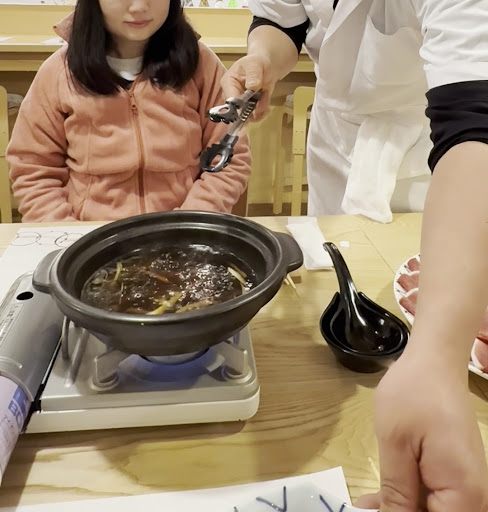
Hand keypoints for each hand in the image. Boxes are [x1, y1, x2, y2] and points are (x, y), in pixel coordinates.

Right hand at [220, 54, 275, 120]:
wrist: (266, 68)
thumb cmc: (257, 63)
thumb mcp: (255, 64)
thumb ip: (253, 74)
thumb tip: (252, 86)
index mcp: (228, 83)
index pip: (230, 99)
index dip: (237, 108)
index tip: (247, 111)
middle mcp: (231, 96)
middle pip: (236, 112)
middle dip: (251, 109)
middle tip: (263, 97)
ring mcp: (239, 105)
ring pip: (247, 117)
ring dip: (259, 110)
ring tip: (265, 95)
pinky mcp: (248, 110)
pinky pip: (255, 117)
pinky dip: (263, 112)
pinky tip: (266, 100)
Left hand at [356, 348, 487, 511]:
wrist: (434, 362)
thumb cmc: (413, 394)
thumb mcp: (395, 445)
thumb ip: (397, 494)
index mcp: (463, 496)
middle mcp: (472, 497)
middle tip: (365, 509)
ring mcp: (465, 486)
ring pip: (431, 511)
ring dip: (399, 508)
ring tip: (364, 505)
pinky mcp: (454, 475)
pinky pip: (432, 498)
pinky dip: (405, 498)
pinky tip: (376, 498)